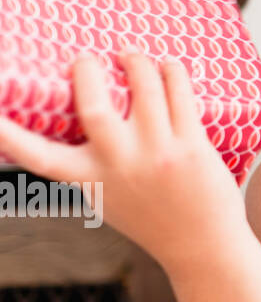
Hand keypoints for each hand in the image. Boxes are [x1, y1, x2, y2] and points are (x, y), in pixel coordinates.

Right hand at [0, 50, 248, 271]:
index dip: (8, 135)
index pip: (38, 157)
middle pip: (93, 107)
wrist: (201, 246)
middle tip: (85, 58)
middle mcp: (118, 164)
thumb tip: (89, 114)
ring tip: (131, 55)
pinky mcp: (191, 145)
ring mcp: (156, 152)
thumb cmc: (152, 217)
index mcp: (88, 180)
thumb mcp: (107, 196)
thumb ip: (93, 164)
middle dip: (86, 71)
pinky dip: (172, 72)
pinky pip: (179, 94)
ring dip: (137, 62)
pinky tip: (169, 66)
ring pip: (145, 88)